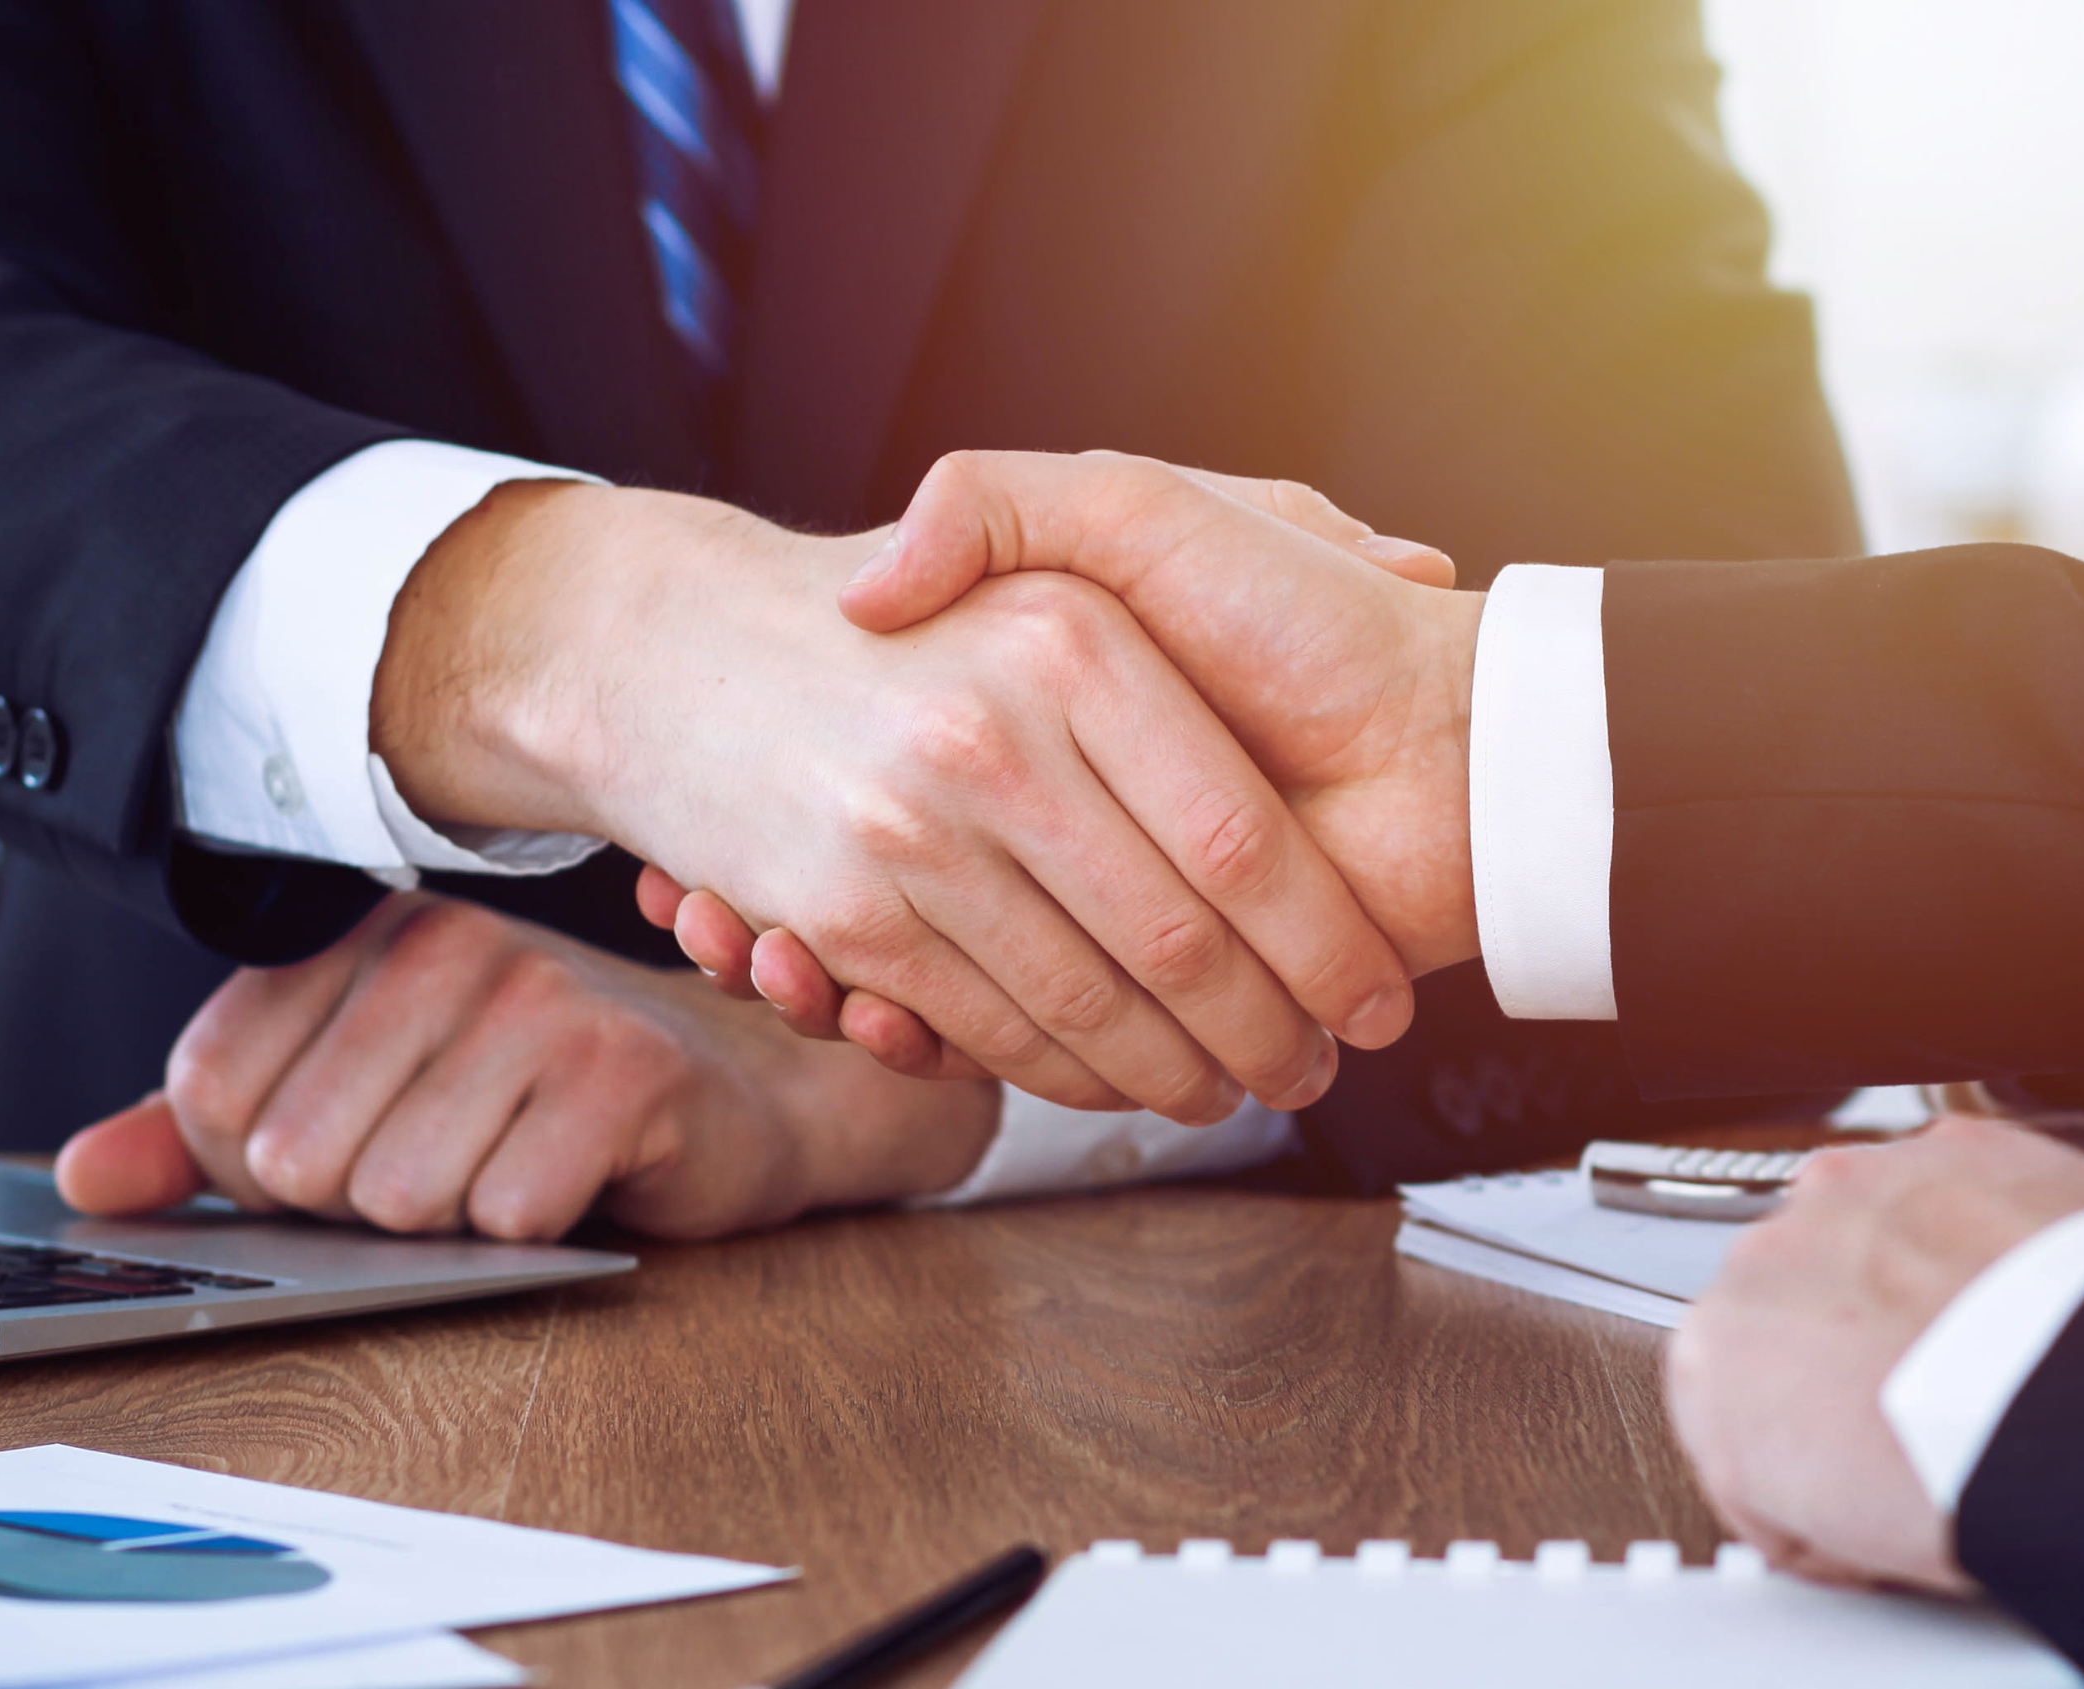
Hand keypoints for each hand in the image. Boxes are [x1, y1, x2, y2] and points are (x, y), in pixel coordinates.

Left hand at [51, 893, 999, 1240]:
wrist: (735, 1097)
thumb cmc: (537, 1101)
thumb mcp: (362, 1102)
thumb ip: (206, 1134)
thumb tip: (82, 1179)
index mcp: (360, 939)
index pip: (211, 1092)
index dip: (265, 1166)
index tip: (358, 1140)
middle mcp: (442, 949)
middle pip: (299, 1160)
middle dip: (362, 1205)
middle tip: (453, 1160)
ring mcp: (537, 1002)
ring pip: (398, 1197)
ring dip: (455, 1221)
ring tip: (512, 1168)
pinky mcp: (622, 1073)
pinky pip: (507, 1211)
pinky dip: (534, 1227)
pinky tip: (575, 1180)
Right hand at [371, 478, 1422, 1121]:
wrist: (669, 644)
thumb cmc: (917, 596)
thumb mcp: (1065, 512)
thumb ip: (1241, 512)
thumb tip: (1415, 570)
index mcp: (1074, 637)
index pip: (1236, 837)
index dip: (1319, 938)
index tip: (1373, 996)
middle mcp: (993, 730)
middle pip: (1177, 940)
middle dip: (1266, 1030)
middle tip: (1320, 1071)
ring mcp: (913, 827)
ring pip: (1089, 1000)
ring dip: (1174, 1073)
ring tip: (1238, 1089)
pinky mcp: (852, 912)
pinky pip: (991, 1024)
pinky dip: (1063, 1074)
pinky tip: (1111, 1080)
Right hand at [1667, 1118, 2083, 1595]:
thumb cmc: (1961, 1474)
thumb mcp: (1834, 1538)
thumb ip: (1798, 1487)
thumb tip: (1830, 1491)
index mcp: (1717, 1348)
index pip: (1739, 1399)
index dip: (1799, 1441)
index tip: (1847, 1463)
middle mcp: (1776, 1245)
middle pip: (1806, 1299)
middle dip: (1855, 1345)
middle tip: (1926, 1411)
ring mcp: (1867, 1184)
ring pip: (1883, 1232)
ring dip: (1923, 1276)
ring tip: (1992, 1355)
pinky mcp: (1966, 1146)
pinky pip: (1969, 1189)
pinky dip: (1997, 1229)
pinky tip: (2035, 1296)